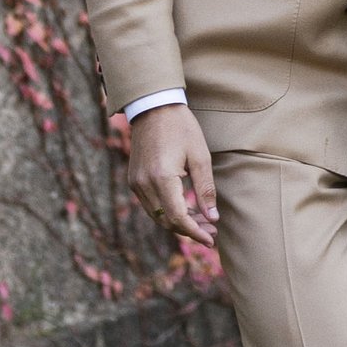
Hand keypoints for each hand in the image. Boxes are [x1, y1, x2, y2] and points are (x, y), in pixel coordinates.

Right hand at [126, 101, 216, 244]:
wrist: (153, 107)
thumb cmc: (181, 127)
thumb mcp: (200, 156)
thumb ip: (205, 189)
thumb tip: (213, 218)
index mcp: (162, 177)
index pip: (178, 217)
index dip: (195, 232)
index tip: (212, 239)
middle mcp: (144, 184)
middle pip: (166, 221)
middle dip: (190, 230)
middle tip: (212, 231)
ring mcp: (136, 183)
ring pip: (157, 216)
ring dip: (179, 223)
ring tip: (203, 222)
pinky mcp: (134, 180)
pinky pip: (151, 206)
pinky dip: (167, 212)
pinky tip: (186, 209)